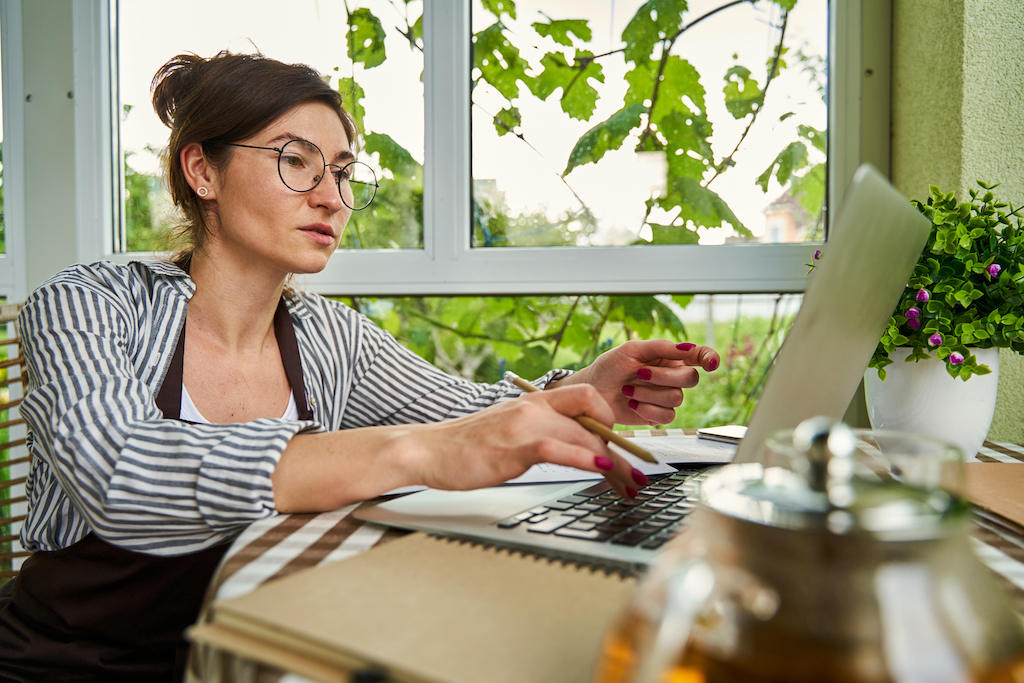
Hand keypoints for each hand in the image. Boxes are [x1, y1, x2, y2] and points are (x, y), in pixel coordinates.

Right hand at [411, 384, 643, 497]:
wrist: (426, 449)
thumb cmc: (466, 447)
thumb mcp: (509, 432)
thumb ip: (540, 434)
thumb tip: (571, 449)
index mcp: (534, 402)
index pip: (587, 398)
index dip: (611, 421)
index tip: (624, 449)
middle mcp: (534, 407)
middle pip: (594, 420)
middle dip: (623, 450)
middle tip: (638, 476)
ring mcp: (525, 424)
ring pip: (584, 435)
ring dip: (615, 463)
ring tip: (630, 484)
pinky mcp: (515, 446)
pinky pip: (559, 448)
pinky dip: (586, 458)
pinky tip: (603, 470)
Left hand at [551, 340, 719, 425]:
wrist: (592, 391)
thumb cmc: (610, 367)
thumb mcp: (632, 349)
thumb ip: (660, 347)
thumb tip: (688, 348)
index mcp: (669, 357)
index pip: (699, 356)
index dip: (709, 358)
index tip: (710, 362)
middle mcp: (672, 377)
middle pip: (690, 379)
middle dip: (663, 376)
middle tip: (640, 373)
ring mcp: (666, 397)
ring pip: (677, 398)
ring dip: (649, 393)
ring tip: (628, 388)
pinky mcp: (658, 415)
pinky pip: (667, 415)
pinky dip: (646, 409)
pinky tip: (632, 403)